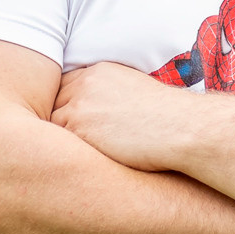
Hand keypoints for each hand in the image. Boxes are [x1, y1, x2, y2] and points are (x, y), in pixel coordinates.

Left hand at [52, 61, 191, 170]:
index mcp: (99, 72)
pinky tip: (77, 161)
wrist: (181, 128)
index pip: (65, 86)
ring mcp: (79, 106)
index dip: (66, 105)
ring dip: (60, 139)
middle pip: (55, 103)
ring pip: (53, 124)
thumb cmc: (166, 116)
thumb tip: (100, 114)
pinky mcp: (79, 129)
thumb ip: (110, 93)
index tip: (72, 121)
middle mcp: (85, 84)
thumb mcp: (135, 90)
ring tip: (69, 156)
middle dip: (59, 121)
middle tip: (63, 142)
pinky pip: (58, 142)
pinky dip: (64, 152)